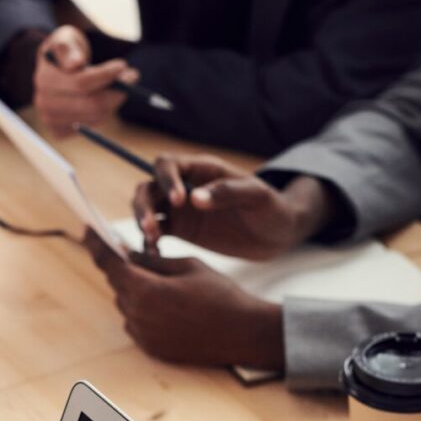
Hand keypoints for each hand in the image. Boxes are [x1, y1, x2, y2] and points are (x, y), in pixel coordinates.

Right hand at [33, 25, 135, 136]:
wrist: (55, 70)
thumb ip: (68, 48)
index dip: (106, 75)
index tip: (122, 65)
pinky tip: (103, 98)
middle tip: (132, 77)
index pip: (82, 83)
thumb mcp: (66, 39)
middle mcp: (44, 103)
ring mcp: (51, 120)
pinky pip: (92, 125)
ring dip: (114, 101)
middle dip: (116, 91)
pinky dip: (104, 113)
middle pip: (91, 105)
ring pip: (95, 116)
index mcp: (44, 79)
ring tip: (120, 84)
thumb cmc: (65, 52)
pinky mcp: (60, 132)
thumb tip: (75, 64)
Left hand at [86, 231, 284, 369]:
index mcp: (145, 290)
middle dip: (126, 268)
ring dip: (137, 291)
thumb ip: (152, 259)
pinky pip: (136, 324)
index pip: (109, 263)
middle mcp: (138, 315)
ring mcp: (143, 335)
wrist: (243, 333)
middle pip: (118, 284)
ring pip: (127, 304)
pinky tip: (171, 308)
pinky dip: (144, 312)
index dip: (96, 244)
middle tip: (140, 256)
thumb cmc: (220, 294)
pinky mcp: (152, 349)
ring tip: (168, 287)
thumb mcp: (187, 265)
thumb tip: (127, 253)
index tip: (87, 231)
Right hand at [134, 157, 332, 262]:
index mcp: (202, 169)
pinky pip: (156, 233)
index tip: (178, 202)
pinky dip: (149, 242)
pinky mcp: (181, 230)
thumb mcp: (257, 197)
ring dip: (143, 223)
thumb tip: (194, 199)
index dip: (166, 180)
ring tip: (152, 243)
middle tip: (152, 228)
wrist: (277, 234)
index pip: (168, 164)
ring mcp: (181, 209)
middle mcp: (185, 186)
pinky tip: (155, 255)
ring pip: (147, 209)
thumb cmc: (272, 208)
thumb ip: (227, 193)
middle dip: (144, 205)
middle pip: (149, 187)